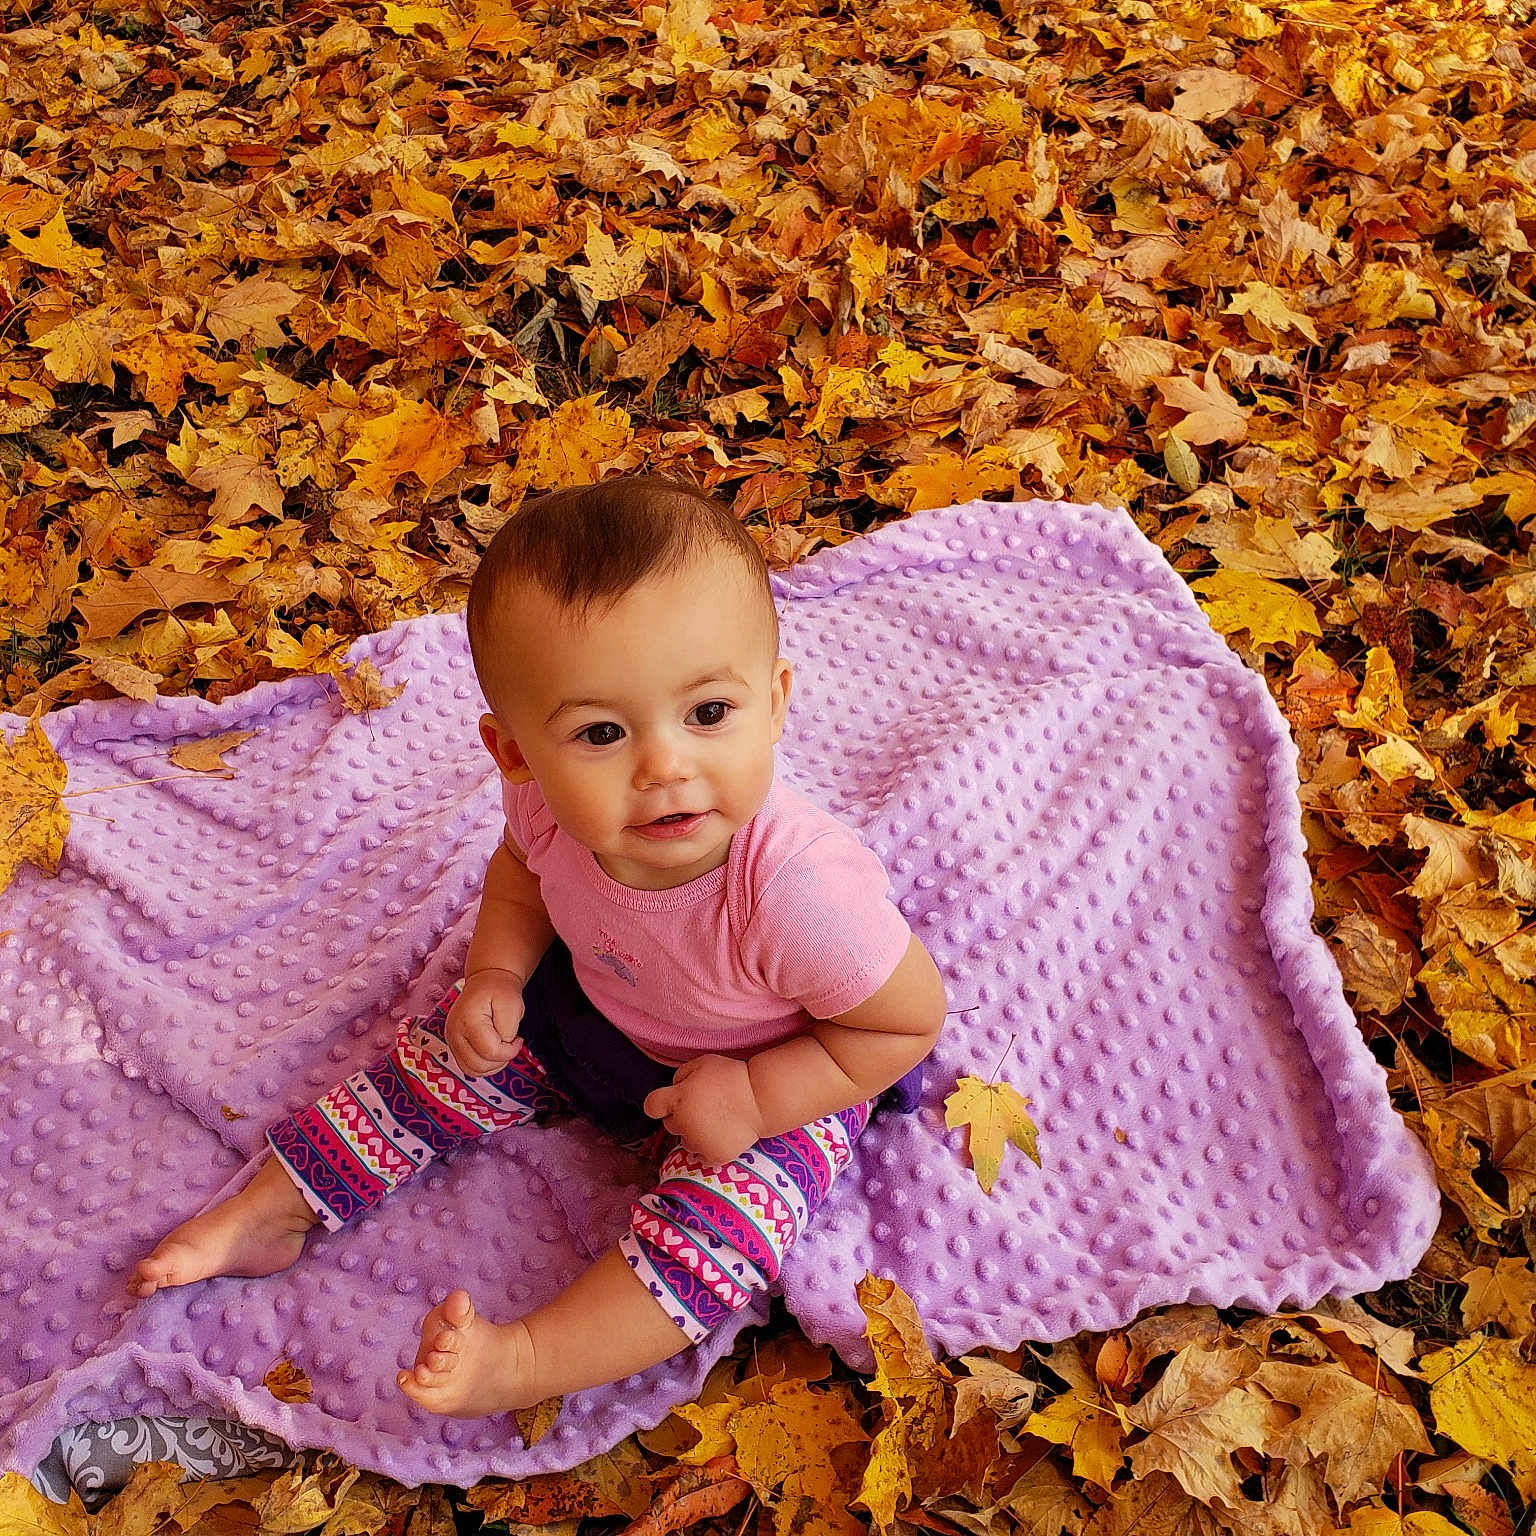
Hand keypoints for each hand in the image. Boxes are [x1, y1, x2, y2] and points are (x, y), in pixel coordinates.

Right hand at [444, 969, 525, 1076]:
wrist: (486, 981)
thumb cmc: (499, 990)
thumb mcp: (512, 1003)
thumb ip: (509, 1028)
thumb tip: (504, 1045)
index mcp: (468, 1021)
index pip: (490, 1052)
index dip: (510, 1050)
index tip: (518, 1039)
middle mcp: (454, 1033)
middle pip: (479, 1065)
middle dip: (500, 1059)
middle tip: (510, 1043)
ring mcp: (451, 1041)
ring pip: (472, 1070)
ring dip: (492, 1065)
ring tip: (502, 1048)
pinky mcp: (454, 1046)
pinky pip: (468, 1067)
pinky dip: (484, 1065)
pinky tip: (493, 1052)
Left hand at [643, 1054, 764, 1164]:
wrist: (761, 1098)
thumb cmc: (731, 1077)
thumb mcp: (702, 1063)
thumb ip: (680, 1076)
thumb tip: (673, 1090)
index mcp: (678, 1099)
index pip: (651, 1106)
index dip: (660, 1104)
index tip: (669, 1103)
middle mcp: (684, 1123)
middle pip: (670, 1125)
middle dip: (682, 1117)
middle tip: (704, 1108)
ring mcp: (698, 1142)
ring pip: (685, 1142)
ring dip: (695, 1134)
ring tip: (716, 1121)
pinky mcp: (713, 1156)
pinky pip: (701, 1156)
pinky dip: (708, 1148)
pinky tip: (721, 1134)